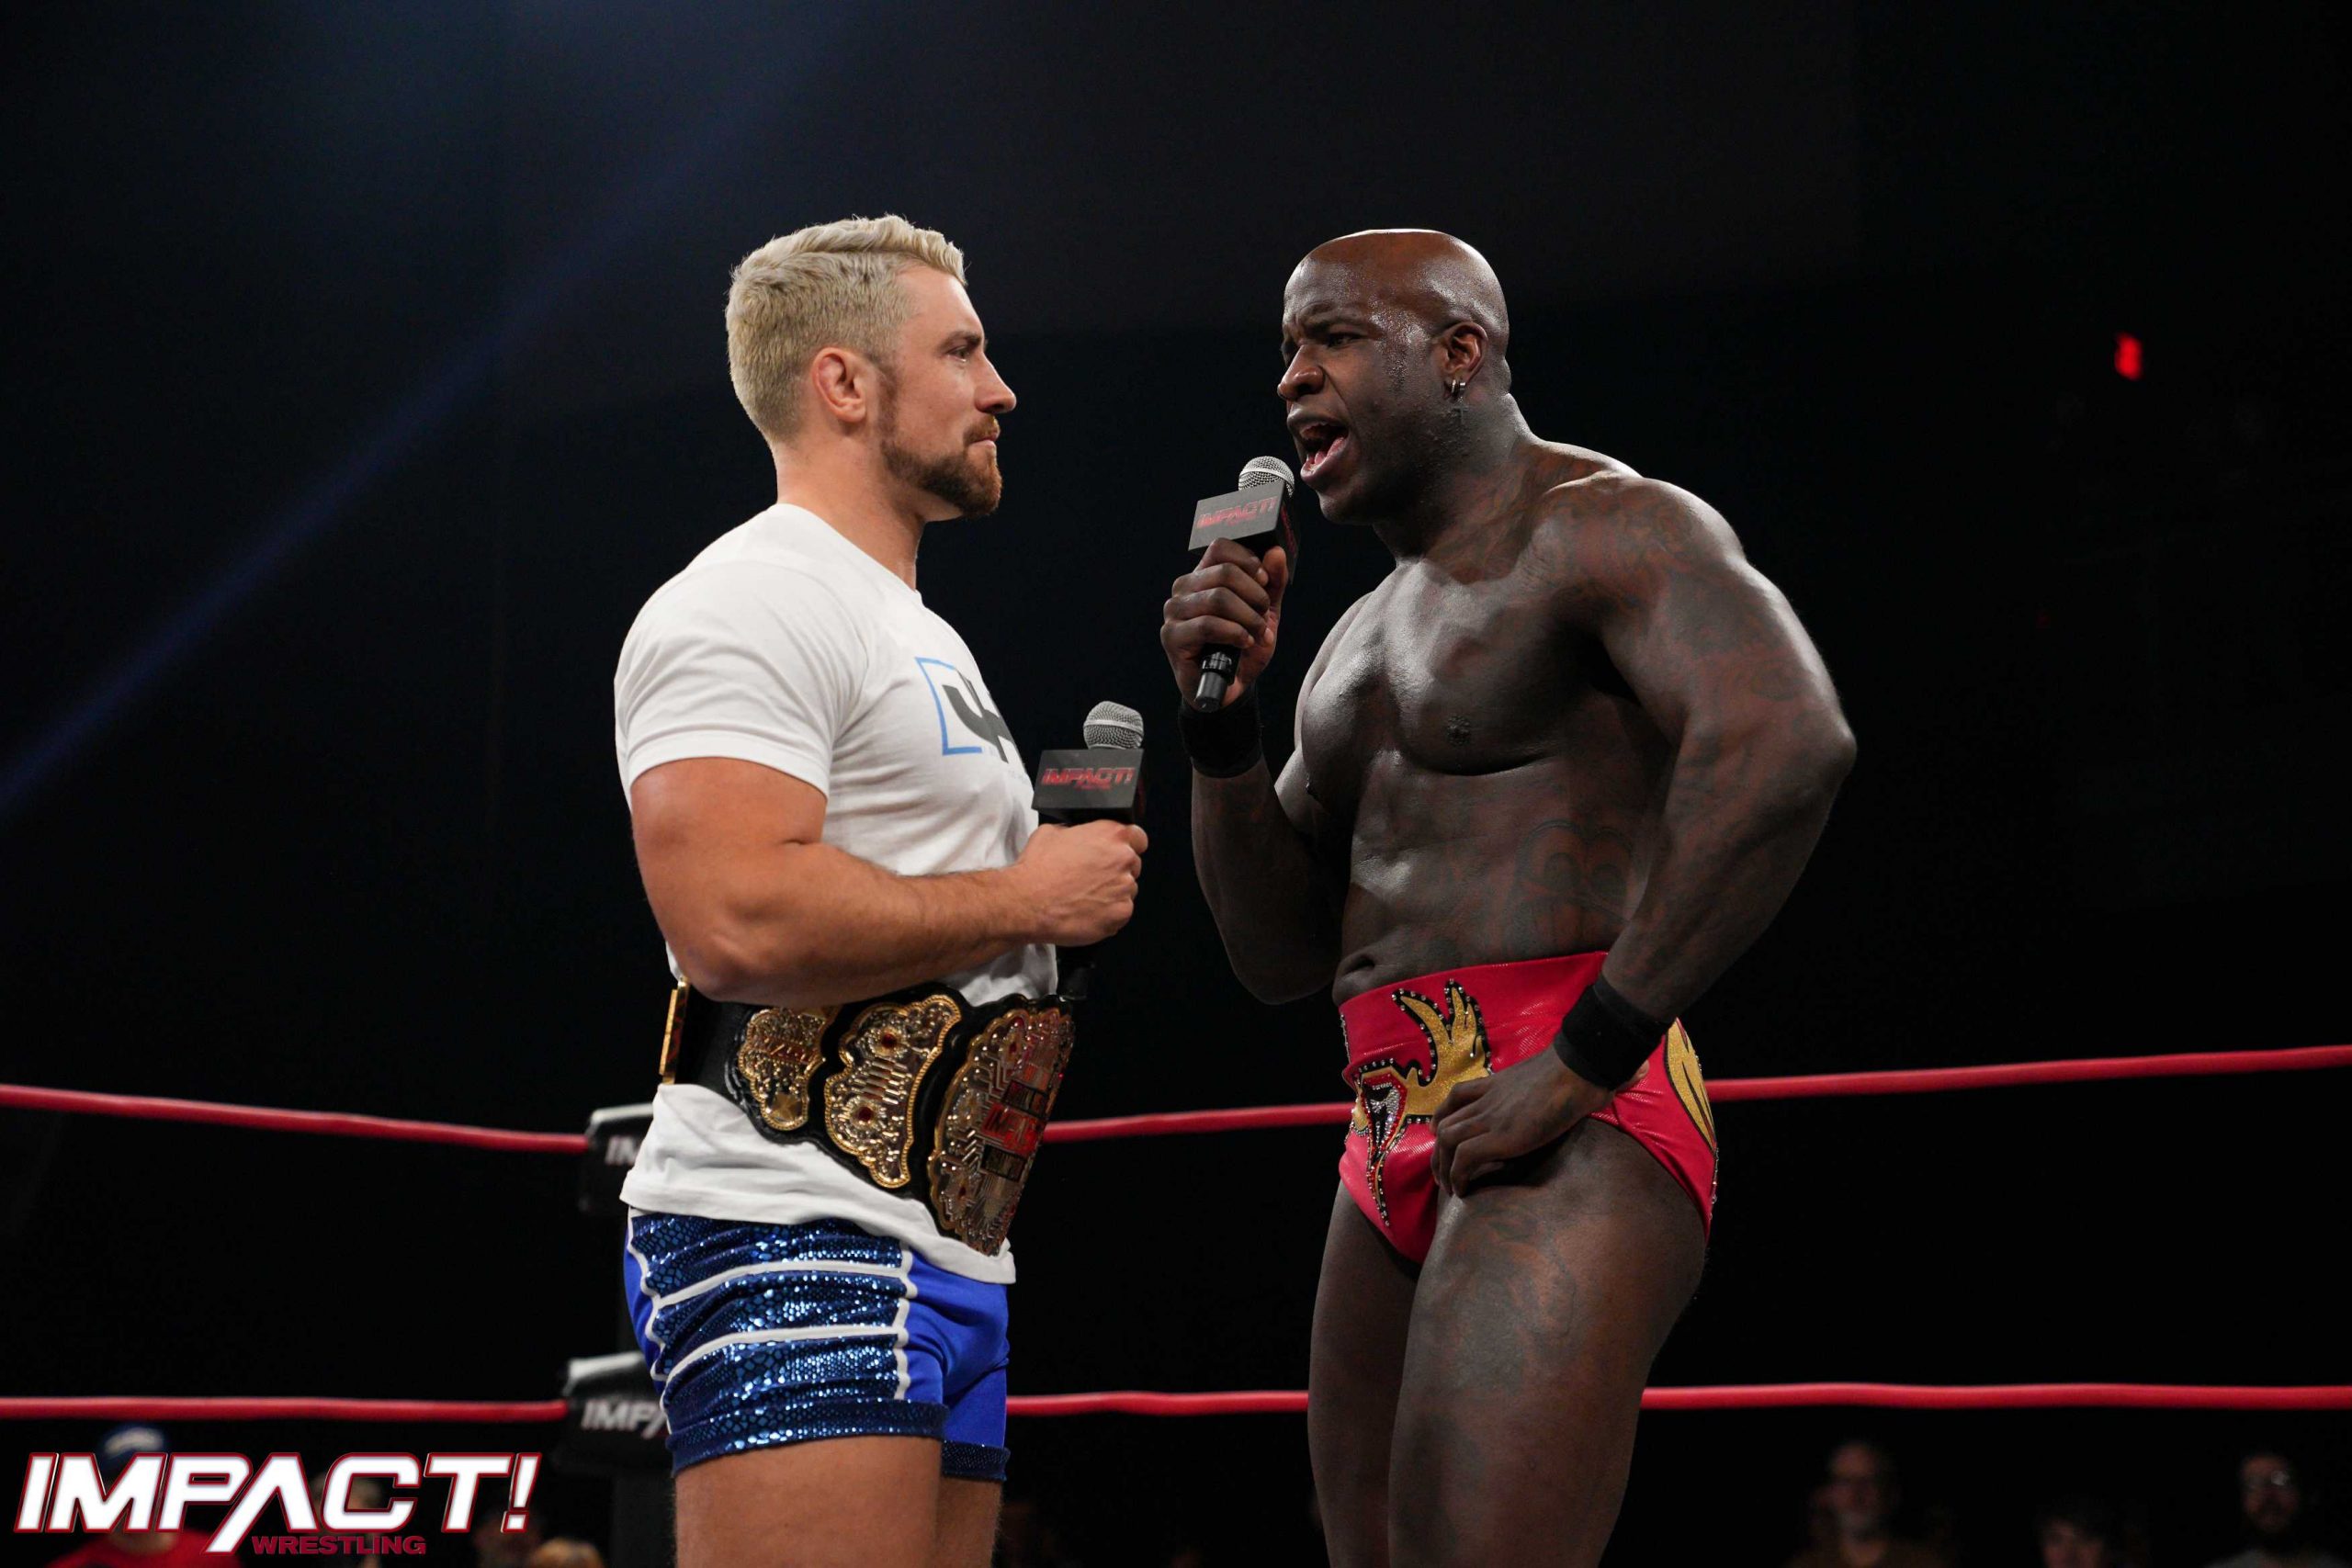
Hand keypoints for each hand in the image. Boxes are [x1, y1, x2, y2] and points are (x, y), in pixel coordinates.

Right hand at [1009, 821, 1147, 944]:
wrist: (1027, 903)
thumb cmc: (1037, 869)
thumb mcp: (1052, 832)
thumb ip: (1077, 832)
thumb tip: (1079, 836)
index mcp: (1112, 834)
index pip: (1138, 837)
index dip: (1128, 845)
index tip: (1117, 852)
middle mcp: (1123, 860)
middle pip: (1133, 865)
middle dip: (1117, 870)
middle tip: (1093, 877)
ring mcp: (1124, 889)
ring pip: (1127, 891)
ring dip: (1112, 893)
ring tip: (1085, 897)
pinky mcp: (1120, 914)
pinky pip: (1120, 913)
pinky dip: (1107, 914)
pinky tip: (1086, 911)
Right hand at [1160, 538, 1290, 705]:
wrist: (1231, 686)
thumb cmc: (1242, 647)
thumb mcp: (1265, 613)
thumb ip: (1272, 583)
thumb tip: (1276, 553)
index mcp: (1203, 575)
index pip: (1220, 548)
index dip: (1248, 561)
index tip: (1264, 581)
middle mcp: (1184, 589)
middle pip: (1224, 573)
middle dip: (1254, 596)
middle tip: (1263, 618)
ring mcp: (1175, 612)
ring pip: (1218, 598)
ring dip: (1248, 618)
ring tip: (1257, 634)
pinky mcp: (1172, 636)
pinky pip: (1208, 625)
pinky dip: (1234, 633)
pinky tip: (1244, 643)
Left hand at [1430, 1050, 1635, 1192]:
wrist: (1579, 1068)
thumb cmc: (1583, 1067)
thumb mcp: (1567, 1072)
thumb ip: (1578, 1079)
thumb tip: (1634, 1073)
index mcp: (1499, 1083)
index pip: (1457, 1096)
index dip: (1444, 1116)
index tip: (1442, 1133)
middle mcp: (1487, 1100)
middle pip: (1445, 1124)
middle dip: (1439, 1152)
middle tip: (1444, 1173)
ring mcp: (1490, 1118)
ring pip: (1447, 1142)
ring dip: (1444, 1168)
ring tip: (1452, 1188)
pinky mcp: (1498, 1137)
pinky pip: (1463, 1159)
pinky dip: (1458, 1176)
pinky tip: (1465, 1190)